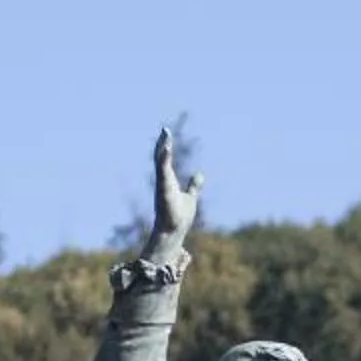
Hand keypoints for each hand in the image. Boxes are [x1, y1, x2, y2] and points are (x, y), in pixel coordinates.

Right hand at [147, 127, 202, 260]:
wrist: (174, 231)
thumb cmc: (179, 216)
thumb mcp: (190, 197)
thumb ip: (194, 186)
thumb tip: (200, 174)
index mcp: (168, 181)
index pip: (165, 160)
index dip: (165, 146)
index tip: (166, 134)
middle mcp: (163, 180)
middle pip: (160, 158)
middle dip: (161, 143)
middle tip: (165, 130)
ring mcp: (162, 184)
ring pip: (160, 162)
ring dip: (162, 148)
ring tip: (166, 135)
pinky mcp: (163, 188)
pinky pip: (162, 171)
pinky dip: (164, 159)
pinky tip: (166, 148)